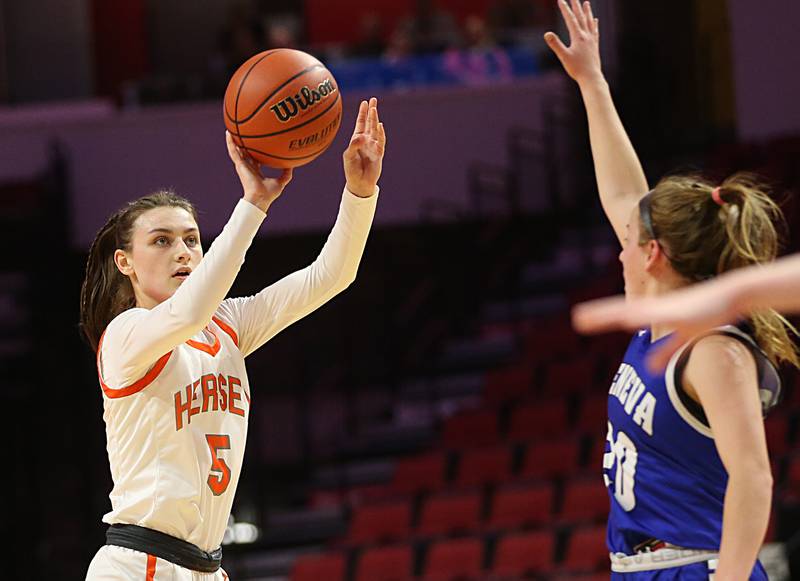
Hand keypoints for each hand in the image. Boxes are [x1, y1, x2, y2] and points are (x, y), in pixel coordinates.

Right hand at [226, 130, 292, 212]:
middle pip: (244, 153)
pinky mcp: (239, 165)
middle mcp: (248, 167)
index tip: (257, 145)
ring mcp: (243, 166)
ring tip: (231, 129)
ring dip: (233, 140)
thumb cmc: (269, 194)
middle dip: (243, 144)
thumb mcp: (281, 182)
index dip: (255, 153)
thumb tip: (292, 165)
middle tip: (242, 133)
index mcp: (256, 171)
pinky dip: (230, 142)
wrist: (260, 198)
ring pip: (236, 150)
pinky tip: (228, 133)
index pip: (255, 160)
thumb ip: (286, 174)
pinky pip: (233, 151)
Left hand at [343, 97, 385, 197]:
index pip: (361, 123)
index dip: (362, 113)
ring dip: (374, 119)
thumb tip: (362, 137)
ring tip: (374, 109)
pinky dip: (380, 134)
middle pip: (370, 123)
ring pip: (375, 130)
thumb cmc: (351, 169)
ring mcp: (373, 146)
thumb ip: (354, 145)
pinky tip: (380, 125)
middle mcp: (367, 141)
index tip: (364, 102)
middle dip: (371, 111)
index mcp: (357, 140)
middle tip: (373, 100)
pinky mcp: (378, 154)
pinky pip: (380, 142)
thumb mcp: (348, 156)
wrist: (359, 183)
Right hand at [545, 0, 602, 85]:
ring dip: (587, 11)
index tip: (560, 0)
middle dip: (576, 6)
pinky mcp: (595, 45)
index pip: (570, 19)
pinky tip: (595, 20)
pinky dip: (594, 23)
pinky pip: (594, 30)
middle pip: (581, 17)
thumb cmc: (577, 69)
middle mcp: (586, 36)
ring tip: (586, 3)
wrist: (591, 77)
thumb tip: (547, 34)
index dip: (565, 9)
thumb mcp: (564, 57)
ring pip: (589, 22)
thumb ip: (555, 44)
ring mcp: (592, 40)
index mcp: (578, 37)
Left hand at [571, 283, 740, 370]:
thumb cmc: (707, 314)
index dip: (601, 316)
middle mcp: (655, 308)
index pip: (621, 314)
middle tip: (577, 318)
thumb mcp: (683, 338)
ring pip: (634, 312)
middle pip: (621, 312)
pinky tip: (627, 319)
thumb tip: (649, 369)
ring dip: (613, 314)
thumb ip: (664, 353)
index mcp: (653, 312)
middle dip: (600, 315)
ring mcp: (666, 310)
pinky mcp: (681, 315)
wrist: (731, 296)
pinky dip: (643, 317)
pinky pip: (658, 317)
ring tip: (591, 316)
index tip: (580, 318)